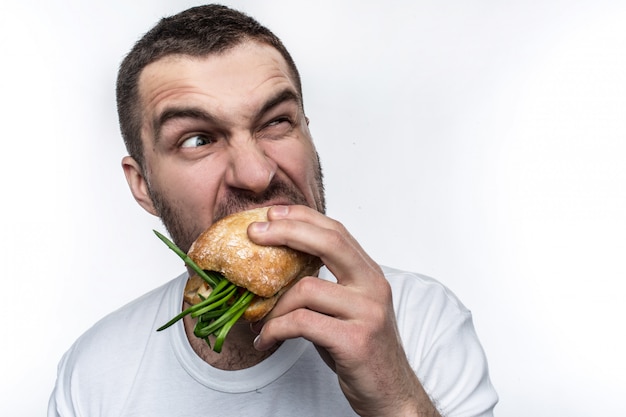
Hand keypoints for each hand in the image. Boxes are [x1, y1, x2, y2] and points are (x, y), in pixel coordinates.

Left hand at [248, 205, 440, 416]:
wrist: (391, 394)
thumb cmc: (362, 351)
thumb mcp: (347, 310)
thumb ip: (325, 286)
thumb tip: (279, 270)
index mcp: (370, 275)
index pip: (337, 232)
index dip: (303, 218)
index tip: (273, 213)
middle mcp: (373, 287)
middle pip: (329, 243)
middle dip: (287, 231)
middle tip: (254, 232)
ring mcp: (367, 313)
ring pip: (306, 289)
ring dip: (273, 305)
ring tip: (258, 320)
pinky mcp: (355, 341)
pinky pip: (302, 323)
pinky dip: (275, 330)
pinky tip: (265, 340)